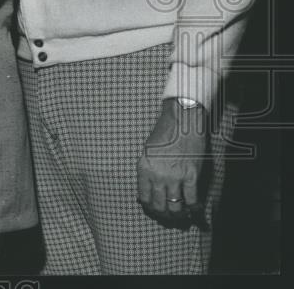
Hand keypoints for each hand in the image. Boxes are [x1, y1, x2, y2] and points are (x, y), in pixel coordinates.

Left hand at [137, 98, 209, 227]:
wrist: (182, 120)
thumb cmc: (164, 134)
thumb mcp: (148, 152)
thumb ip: (148, 171)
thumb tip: (148, 191)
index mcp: (144, 168)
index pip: (144, 198)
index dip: (150, 208)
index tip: (154, 210)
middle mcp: (157, 175)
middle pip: (159, 205)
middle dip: (164, 215)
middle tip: (168, 218)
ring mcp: (175, 176)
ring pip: (175, 206)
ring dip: (178, 216)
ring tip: (180, 217)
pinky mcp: (192, 176)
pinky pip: (192, 200)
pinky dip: (194, 209)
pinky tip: (195, 212)